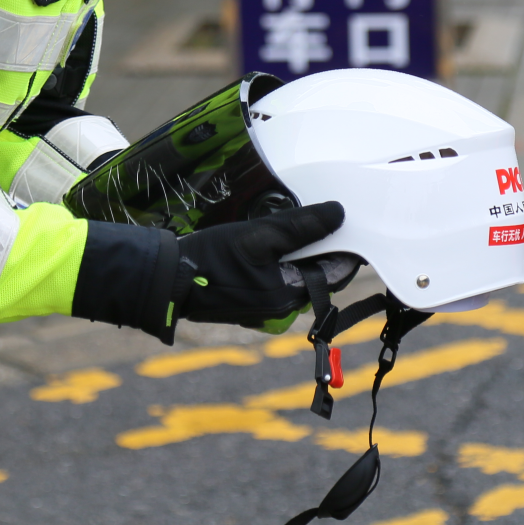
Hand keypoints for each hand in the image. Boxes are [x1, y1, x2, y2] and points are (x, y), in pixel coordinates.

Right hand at [174, 202, 345, 327]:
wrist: (169, 282)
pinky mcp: (253, 306)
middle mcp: (283, 309)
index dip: (347, 246)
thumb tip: (339, 214)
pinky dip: (284, 263)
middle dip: (323, 247)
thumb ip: (302, 225)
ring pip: (299, 277)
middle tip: (323, 217)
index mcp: (290, 295)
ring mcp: (267, 310)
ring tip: (296, 226)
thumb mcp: (259, 234)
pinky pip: (280, 282)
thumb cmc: (212, 258)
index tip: (353, 223)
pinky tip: (274, 244)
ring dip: (302, 254)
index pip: (336, 272)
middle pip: (319, 275)